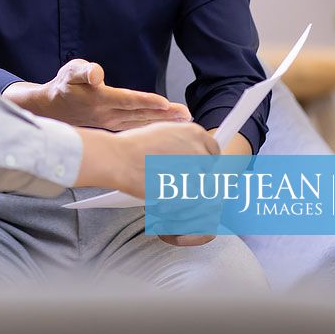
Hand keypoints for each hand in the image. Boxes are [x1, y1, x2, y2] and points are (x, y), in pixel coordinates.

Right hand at [3, 59, 190, 129]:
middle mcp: (108, 114)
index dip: (147, 101)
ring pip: (142, 122)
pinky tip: (167, 126)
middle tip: (186, 115)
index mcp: (100, 99)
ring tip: (184, 120)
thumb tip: (96, 73)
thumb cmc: (64, 86)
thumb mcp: (70, 72)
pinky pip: (137, 127)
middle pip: (141, 114)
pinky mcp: (114, 125)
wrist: (53, 108)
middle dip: (165, 115)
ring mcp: (112, 122)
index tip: (166, 103)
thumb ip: (84, 71)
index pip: (127, 100)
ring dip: (164, 121)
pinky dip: (153, 126)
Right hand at [75, 122, 219, 246]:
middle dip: (196, 177)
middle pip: (209, 171)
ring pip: (202, 189)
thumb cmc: (134, 145)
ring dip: (188, 191)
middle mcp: (199, 151)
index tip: (196, 166)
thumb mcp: (164, 131)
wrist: (120, 158)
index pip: (214, 150)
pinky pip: (190, 202)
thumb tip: (192, 148)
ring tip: (167, 187)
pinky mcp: (188, 192)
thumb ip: (183, 140)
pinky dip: (179, 202)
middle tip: (176, 178)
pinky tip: (164, 194)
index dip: (204, 160)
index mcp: (195, 133)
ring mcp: (195, 172)